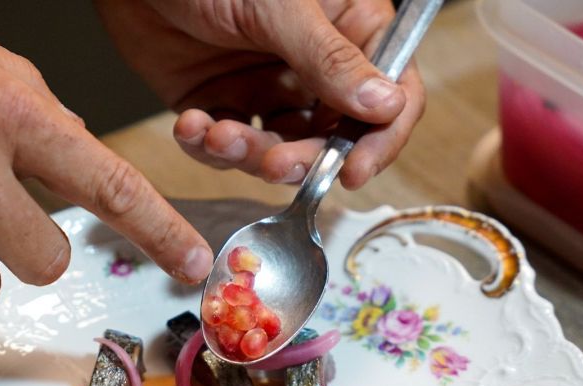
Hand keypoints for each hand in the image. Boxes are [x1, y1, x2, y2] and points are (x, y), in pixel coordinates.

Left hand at [94, 0, 425, 188]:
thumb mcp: (279, 6)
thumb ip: (329, 59)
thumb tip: (386, 105)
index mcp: (351, 29)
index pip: (392, 94)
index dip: (379, 140)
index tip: (353, 171)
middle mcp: (314, 66)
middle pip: (332, 137)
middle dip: (302, 158)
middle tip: (275, 164)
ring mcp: (267, 87)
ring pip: (278, 150)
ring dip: (248, 155)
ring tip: (217, 135)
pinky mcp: (221, 104)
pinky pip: (225, 147)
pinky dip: (207, 147)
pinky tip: (190, 125)